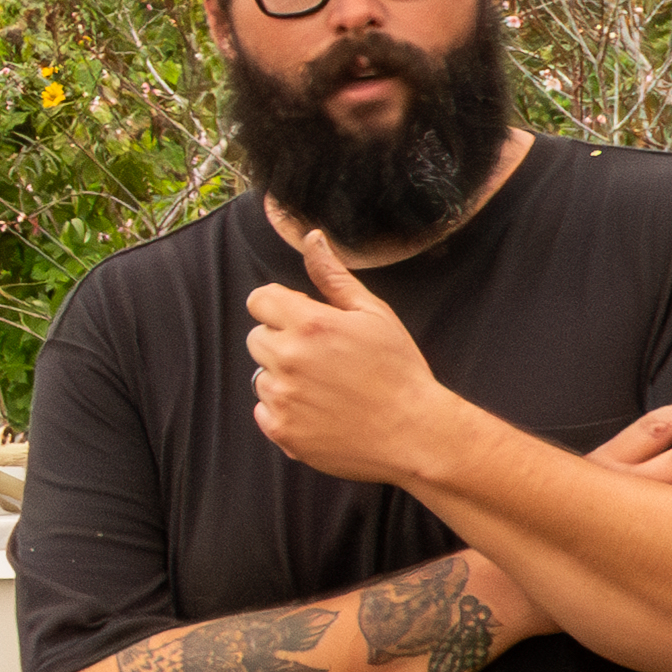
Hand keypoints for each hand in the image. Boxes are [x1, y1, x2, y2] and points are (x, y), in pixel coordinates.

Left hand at [243, 229, 473, 486]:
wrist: (414, 433)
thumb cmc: (399, 370)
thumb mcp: (373, 314)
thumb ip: (333, 276)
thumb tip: (312, 238)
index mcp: (308, 325)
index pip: (260, 300)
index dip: (282, 306)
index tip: (305, 319)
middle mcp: (288, 359)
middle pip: (257, 337)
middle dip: (283, 340)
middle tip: (323, 356)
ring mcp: (282, 399)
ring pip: (261, 376)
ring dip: (284, 376)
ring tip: (326, 387)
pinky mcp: (282, 432)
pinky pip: (264, 410)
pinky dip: (285, 410)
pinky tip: (320, 410)